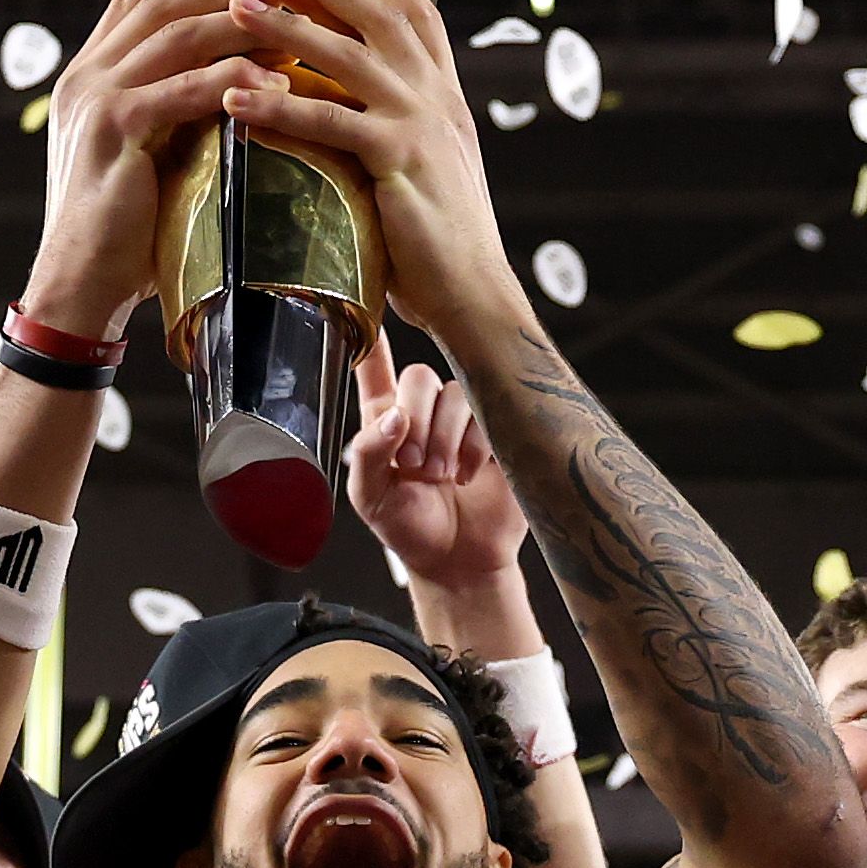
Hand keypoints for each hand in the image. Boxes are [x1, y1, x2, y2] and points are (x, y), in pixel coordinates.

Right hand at [29, 0, 251, 345]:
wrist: (78, 286)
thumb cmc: (122, 234)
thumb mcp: (146, 157)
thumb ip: (170, 112)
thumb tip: (225, 82)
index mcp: (90, 77)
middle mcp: (88, 77)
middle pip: (163, 3)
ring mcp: (97, 100)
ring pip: (175, 35)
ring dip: (239, 15)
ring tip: (292, 5)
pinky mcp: (115, 132)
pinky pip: (182, 90)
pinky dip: (231, 80)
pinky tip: (275, 80)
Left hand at [223, 0, 503, 343]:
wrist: (475, 293)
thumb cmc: (439, 247)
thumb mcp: (426, 172)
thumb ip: (398, 135)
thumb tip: (360, 120)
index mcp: (445, 98)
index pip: (420, 17)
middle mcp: (436, 99)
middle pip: (378, 19)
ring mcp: (419, 125)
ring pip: (346, 58)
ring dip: (286, 29)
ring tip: (236, 8)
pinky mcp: (397, 160)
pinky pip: (329, 121)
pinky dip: (279, 105)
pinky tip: (236, 97)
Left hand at [342, 339, 528, 603]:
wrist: (460, 562)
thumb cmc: (410, 530)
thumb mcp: (371, 497)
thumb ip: (370, 453)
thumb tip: (393, 418)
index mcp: (385, 421)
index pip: (375, 368)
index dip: (370, 339)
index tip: (368, 305)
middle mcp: (424, 413)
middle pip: (421, 376)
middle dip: (417, 419)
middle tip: (416, 465)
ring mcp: (462, 421)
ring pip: (456, 395)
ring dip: (446, 438)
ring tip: (442, 477)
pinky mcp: (498, 431)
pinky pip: (489, 414)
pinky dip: (476, 447)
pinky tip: (469, 475)